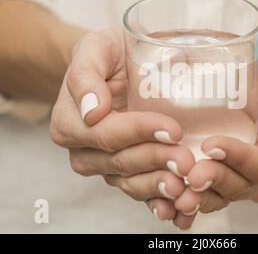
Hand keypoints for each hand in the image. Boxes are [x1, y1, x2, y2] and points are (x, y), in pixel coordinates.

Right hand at [49, 28, 195, 227]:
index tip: (172, 129)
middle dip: (156, 162)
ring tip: (186, 186)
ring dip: (159, 187)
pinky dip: (161, 203)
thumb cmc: (108, 54)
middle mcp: (86, 150)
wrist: (120, 65)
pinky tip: (181, 209)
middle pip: (121, 162)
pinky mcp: (129, 173)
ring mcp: (107, 165)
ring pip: (132, 183)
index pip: (107, 134)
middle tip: (187, 161)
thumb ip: (85, 75)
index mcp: (71, 122)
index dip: (139, 133)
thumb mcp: (95, 48)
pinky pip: (142, 193)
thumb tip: (92, 110)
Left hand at [174, 44, 257, 214]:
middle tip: (191, 174)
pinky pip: (211, 194)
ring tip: (177, 190)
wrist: (257, 74)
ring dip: (202, 196)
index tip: (211, 144)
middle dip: (217, 180)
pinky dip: (193, 198)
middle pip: (245, 186)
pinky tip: (172, 199)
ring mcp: (246, 179)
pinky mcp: (225, 177)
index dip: (240, 159)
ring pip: (226, 195)